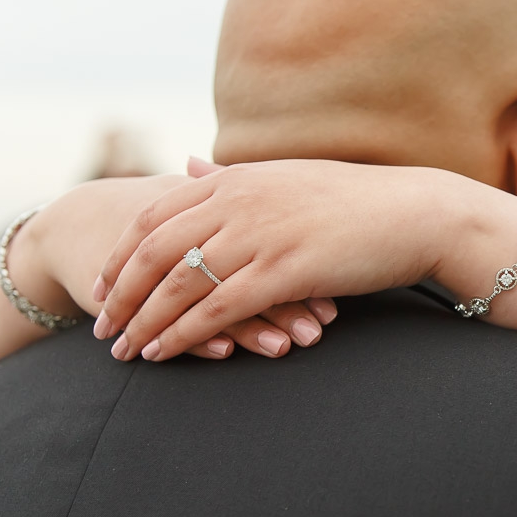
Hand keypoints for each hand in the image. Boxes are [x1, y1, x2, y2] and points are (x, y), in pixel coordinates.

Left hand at [93, 160, 455, 360]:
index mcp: (236, 177)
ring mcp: (261, 234)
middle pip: (156, 249)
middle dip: (120, 291)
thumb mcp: (285, 176)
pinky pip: (218, 307)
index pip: (156, 213)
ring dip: (144, 319)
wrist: (415, 212)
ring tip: (124, 350)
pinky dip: (182, 333)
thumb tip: (187, 164)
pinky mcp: (285, 270)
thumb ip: (230, 176)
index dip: (121, 252)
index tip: (103, 282)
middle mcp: (239, 200)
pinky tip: (164, 352)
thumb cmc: (356, 200)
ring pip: (180, 281)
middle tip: (102, 326)